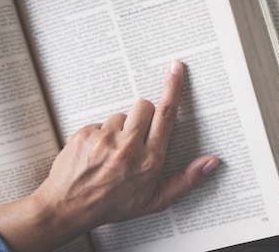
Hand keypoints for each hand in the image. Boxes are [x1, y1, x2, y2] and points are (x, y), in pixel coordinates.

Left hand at [0, 60, 218, 251]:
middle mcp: (129, 147)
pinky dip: (100, 134)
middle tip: (137, 135)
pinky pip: (99, 122)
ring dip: (121, 128)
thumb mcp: (156, 200)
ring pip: (121, 115)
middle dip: (144, 115)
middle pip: (145, 106)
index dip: (173, 89)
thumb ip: (188, 180)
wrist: (67, 209)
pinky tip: (96, 153)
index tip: (176, 69)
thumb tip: (212, 162)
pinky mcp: (85, 135)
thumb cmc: (112, 205)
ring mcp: (104, 140)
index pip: (166, 115)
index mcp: (150, 160)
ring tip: (113, 151)